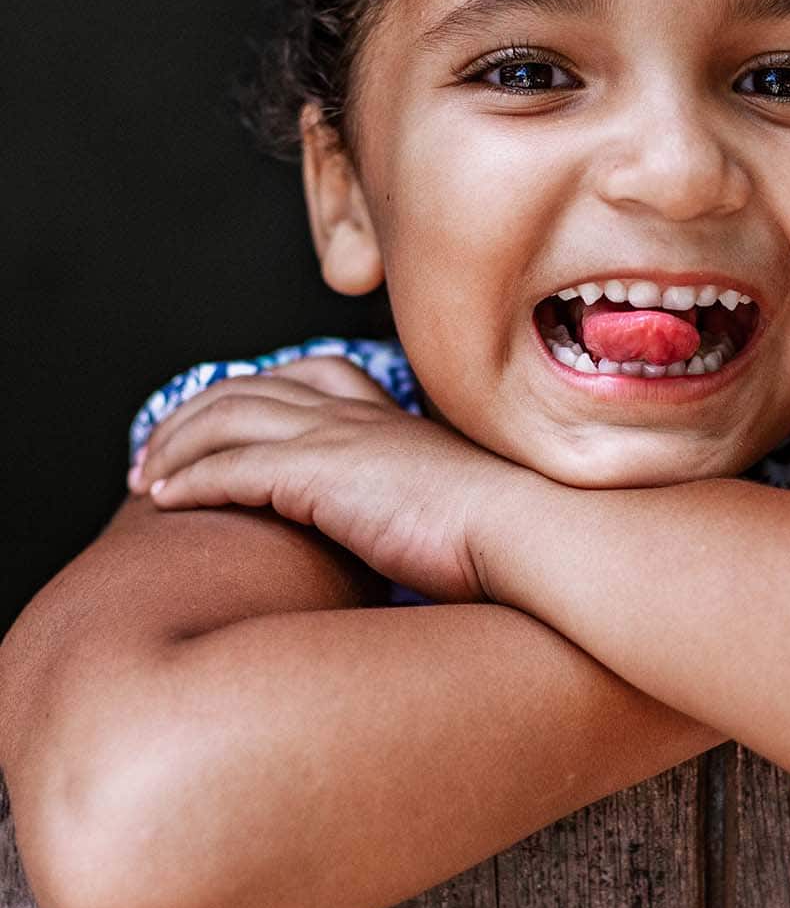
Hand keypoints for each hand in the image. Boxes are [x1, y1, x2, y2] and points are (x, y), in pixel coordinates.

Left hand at [128, 356, 512, 602]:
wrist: (525, 527)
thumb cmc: (504, 530)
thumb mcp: (457, 503)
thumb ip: (423, 500)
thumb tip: (415, 532)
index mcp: (390, 417)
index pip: (310, 375)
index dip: (257, 391)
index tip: (226, 427)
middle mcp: (357, 414)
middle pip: (251, 388)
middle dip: (193, 416)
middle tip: (157, 454)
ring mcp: (338, 437)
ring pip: (228, 417)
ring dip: (176, 445)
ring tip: (146, 479)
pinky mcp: (320, 473)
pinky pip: (233, 465)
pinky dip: (191, 477)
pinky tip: (165, 500)